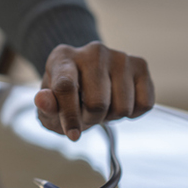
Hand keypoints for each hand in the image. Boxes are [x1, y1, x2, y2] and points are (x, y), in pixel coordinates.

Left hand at [34, 41, 154, 140]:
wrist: (88, 78)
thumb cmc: (66, 96)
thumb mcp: (50, 106)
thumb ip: (46, 106)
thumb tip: (42, 100)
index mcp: (62, 58)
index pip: (66, 87)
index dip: (69, 115)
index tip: (73, 136)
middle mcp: (92, 51)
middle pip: (97, 103)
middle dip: (91, 118)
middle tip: (86, 114)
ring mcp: (118, 56)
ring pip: (122, 107)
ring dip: (112, 116)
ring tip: (103, 105)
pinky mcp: (140, 64)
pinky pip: (145, 104)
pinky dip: (133, 113)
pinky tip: (120, 101)